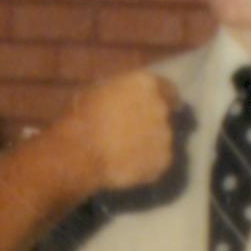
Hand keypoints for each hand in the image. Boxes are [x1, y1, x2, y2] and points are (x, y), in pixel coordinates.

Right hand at [62, 69, 179, 193]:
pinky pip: (158, 162)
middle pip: (166, 115)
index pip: (169, 90)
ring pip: (163, 140)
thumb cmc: (82, 116)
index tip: (161, 107)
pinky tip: (128, 166)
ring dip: (151, 144)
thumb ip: (124, 91)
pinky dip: (147, 164)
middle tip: (135, 132)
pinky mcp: (163, 161)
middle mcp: (161, 108)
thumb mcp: (100, 90)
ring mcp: (165, 137)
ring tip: (128, 152)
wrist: (80, 151)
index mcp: (147, 85)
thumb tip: (129, 97)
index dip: (164, 99)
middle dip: (155, 122)